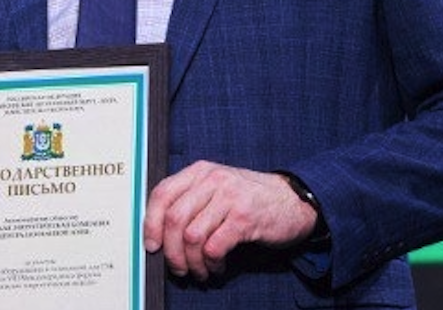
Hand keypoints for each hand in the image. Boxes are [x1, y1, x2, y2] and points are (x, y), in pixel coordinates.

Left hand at [143, 160, 317, 280]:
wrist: (292, 199)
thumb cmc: (249, 197)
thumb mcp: (217, 188)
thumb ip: (191, 199)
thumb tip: (159, 230)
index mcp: (200, 171)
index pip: (162, 193)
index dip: (151, 222)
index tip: (152, 245)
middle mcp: (212, 179)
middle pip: (174, 218)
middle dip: (171, 251)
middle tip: (178, 267)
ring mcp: (229, 197)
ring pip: (192, 236)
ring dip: (192, 262)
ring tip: (200, 270)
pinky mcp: (244, 218)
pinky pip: (214, 247)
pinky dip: (211, 264)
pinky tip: (217, 267)